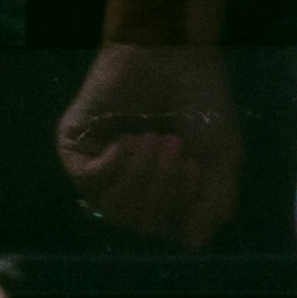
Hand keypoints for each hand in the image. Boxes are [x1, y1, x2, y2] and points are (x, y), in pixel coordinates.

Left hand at [52, 33, 240, 243]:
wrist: (171, 53)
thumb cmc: (200, 101)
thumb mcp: (222, 158)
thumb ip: (214, 202)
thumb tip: (192, 244)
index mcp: (164, 192)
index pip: (167, 228)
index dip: (181, 205)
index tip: (196, 165)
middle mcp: (129, 186)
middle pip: (139, 221)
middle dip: (163, 187)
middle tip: (175, 145)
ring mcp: (99, 168)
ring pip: (113, 207)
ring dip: (141, 176)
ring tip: (155, 138)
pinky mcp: (74, 148)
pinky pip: (88, 182)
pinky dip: (114, 165)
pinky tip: (128, 141)